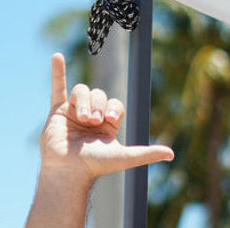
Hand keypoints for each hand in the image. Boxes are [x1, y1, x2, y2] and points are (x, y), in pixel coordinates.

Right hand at [39, 53, 172, 183]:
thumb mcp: (125, 156)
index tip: (110, 119)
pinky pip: (58, 87)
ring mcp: (74, 113)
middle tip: (93, 122)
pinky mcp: (57, 112)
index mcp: (108, 125)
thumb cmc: (96, 164)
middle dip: (97, 106)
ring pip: (81, 91)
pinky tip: (57, 57)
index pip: (114, 103)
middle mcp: (92, 116)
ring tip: (83, 118)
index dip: (113, 107)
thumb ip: (147, 153)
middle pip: (98, 95)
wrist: (69, 169)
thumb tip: (171, 154)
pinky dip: (58, 72)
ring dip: (83, 102)